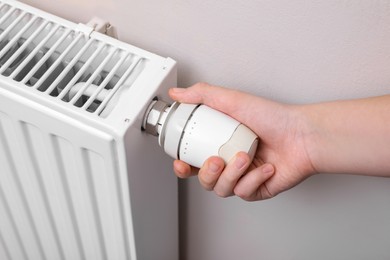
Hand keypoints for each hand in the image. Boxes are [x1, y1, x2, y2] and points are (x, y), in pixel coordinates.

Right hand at [169, 83, 316, 200]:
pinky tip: (265, 167)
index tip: (181, 162)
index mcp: (221, 144)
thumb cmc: (273, 118)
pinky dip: (253, 179)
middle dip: (206, 174)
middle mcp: (230, 161)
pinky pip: (244, 192)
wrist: (302, 135)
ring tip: (244, 159)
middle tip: (215, 161)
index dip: (183, 166)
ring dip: (231, 175)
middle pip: (205, 179)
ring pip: (222, 188)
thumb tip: (177, 93)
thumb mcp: (233, 100)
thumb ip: (202, 94)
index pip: (194, 160)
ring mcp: (244, 177)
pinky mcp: (257, 189)